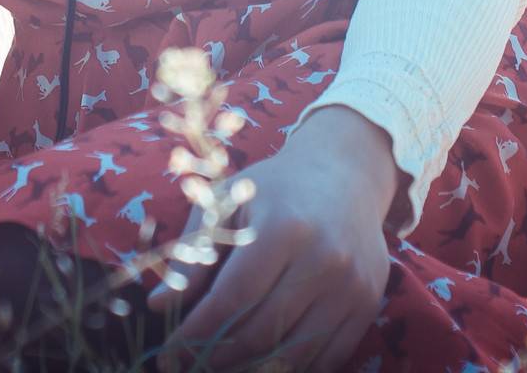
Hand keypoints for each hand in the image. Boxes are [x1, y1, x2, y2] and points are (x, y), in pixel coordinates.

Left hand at [145, 129, 393, 371]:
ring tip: (222, 364)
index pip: (232, 298)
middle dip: (217, 356)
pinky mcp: (367, 303)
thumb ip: (194, 253)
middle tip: (190, 364)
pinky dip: (292, 368)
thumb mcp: (228, 204)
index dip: (196, 332)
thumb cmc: (276, 188)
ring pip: (292, 354)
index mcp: (283, 227)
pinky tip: (264, 361)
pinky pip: (327, 359)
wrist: (346, 173)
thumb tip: (159, 305)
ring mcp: (350, 284)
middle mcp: (323, 258)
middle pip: (261, 331)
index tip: (168, 353)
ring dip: (251, 368)